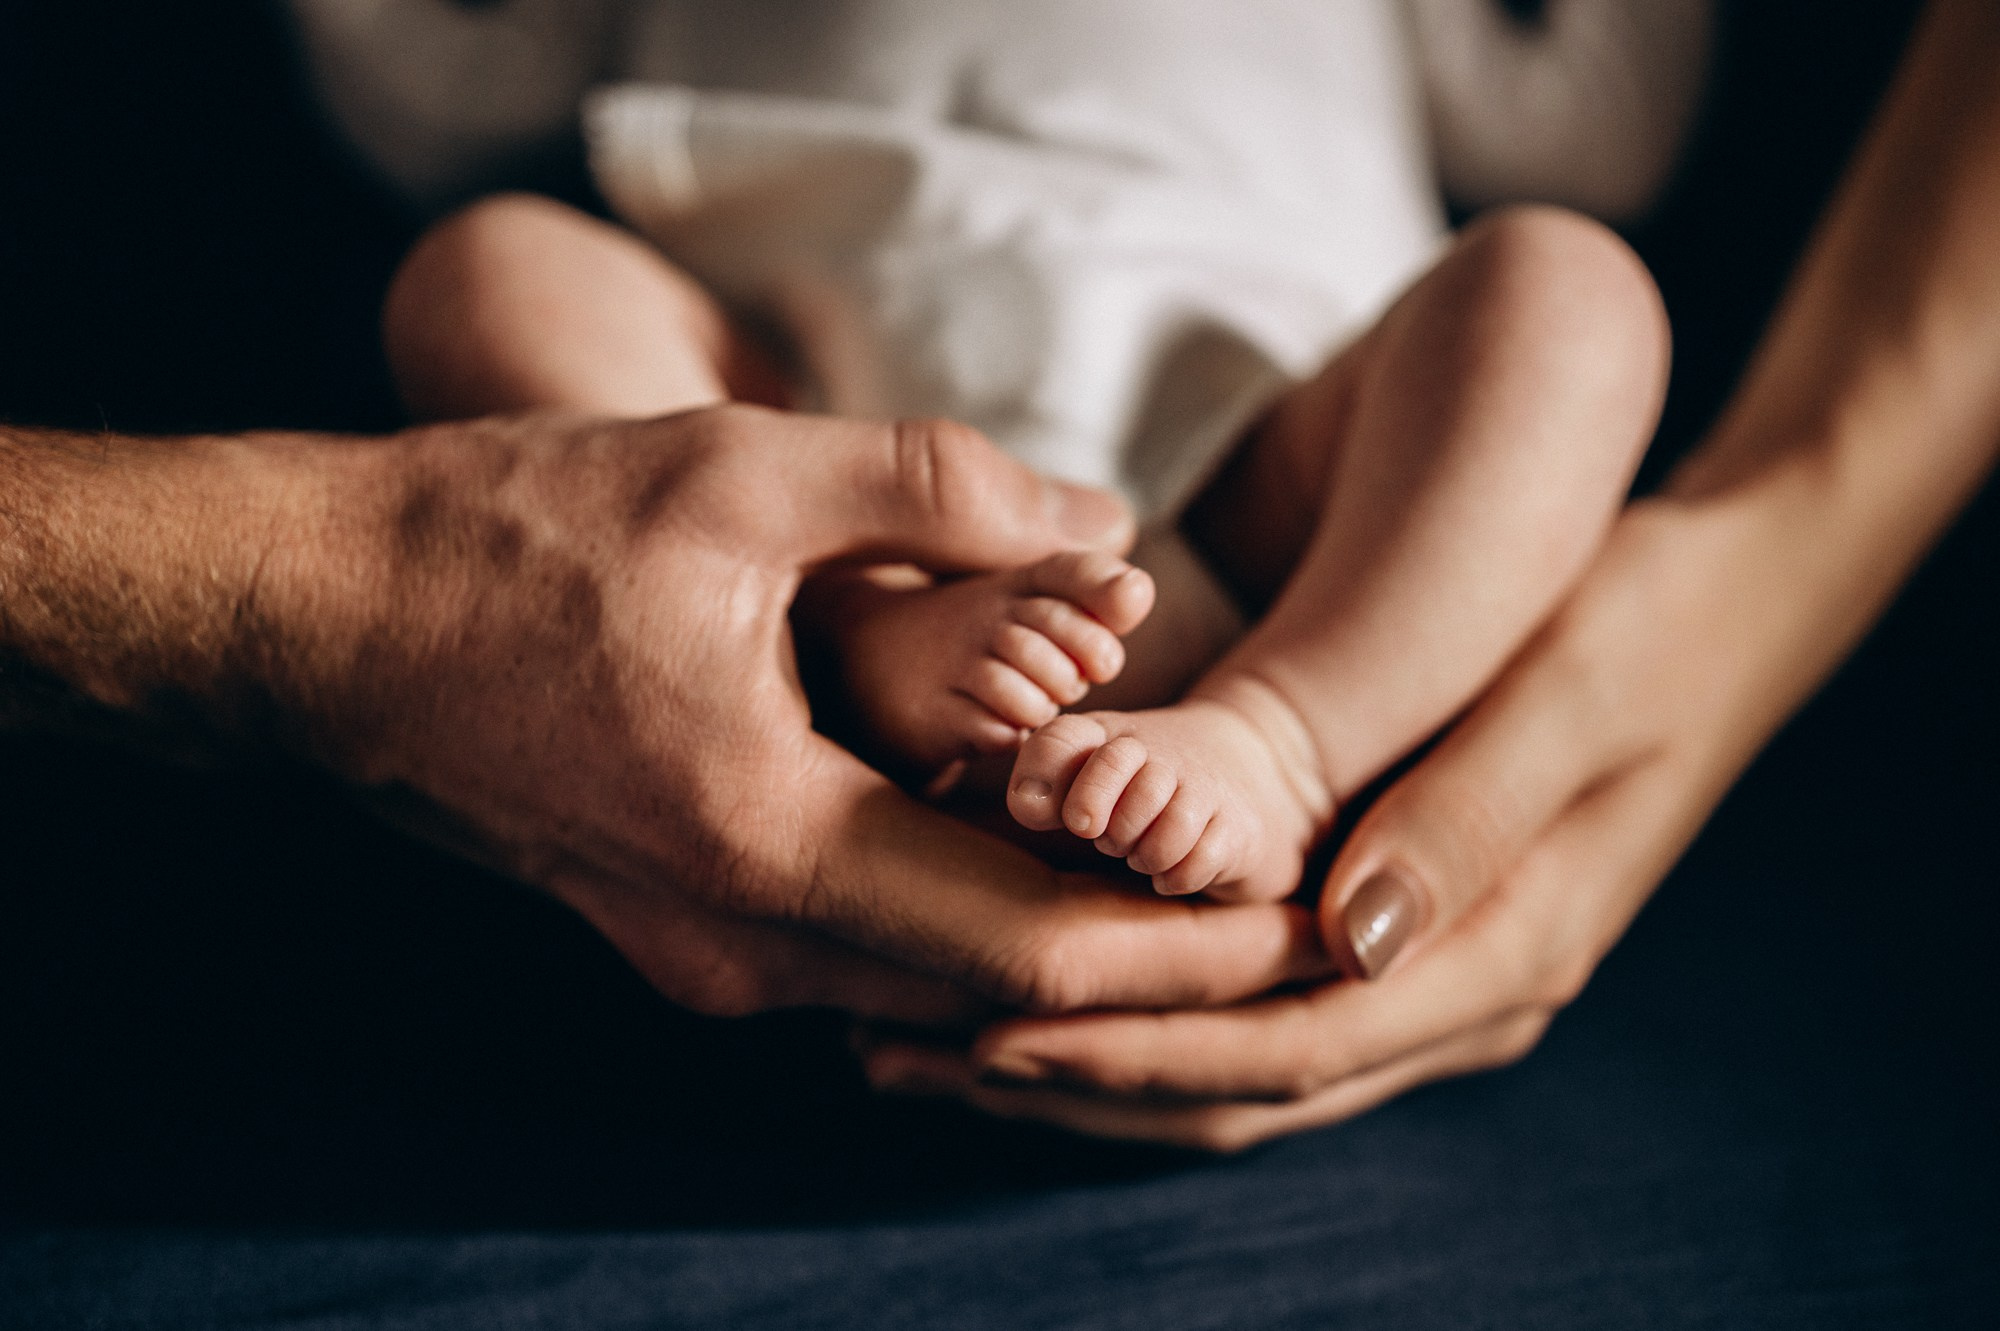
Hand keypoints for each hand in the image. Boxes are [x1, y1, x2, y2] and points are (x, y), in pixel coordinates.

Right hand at [262, 405, 1324, 1022]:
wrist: (321, 621)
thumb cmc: (505, 538)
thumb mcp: (729, 472)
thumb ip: (935, 488)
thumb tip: (1108, 528)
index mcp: (763, 847)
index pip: (1030, 951)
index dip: (1183, 941)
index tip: (1306, 914)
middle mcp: (740, 942)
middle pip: (1001, 997)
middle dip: (1156, 964)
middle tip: (1299, 916)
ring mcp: (707, 952)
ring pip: (938, 989)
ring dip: (1068, 950)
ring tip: (1201, 890)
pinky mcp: (689, 925)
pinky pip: (870, 958)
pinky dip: (973, 926)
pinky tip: (1041, 865)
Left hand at [861, 485, 1854, 1145]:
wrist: (1723, 587)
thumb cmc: (1649, 617)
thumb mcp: (1572, 688)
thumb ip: (1465, 811)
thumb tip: (1355, 939)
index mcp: (1496, 951)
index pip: (1284, 1042)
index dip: (1132, 1043)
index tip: (987, 1028)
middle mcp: (1442, 982)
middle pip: (1229, 1078)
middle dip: (1069, 1072)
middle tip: (902, 1050)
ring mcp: (1406, 956)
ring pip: (1216, 1052)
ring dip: (1075, 1050)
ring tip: (918, 1035)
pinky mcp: (1370, 908)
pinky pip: (1227, 986)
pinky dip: (1121, 990)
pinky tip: (1017, 967)